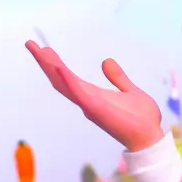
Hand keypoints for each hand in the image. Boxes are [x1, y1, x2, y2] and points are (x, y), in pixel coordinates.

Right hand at [25, 42, 163, 152]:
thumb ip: (118, 78)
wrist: (151, 137)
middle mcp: (87, 100)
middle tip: (30, 44)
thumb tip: (106, 61)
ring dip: (50, 67)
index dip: (55, 64)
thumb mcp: (130, 91)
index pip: (69, 77)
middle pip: (60, 79)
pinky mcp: (97, 110)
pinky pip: (80, 94)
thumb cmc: (142, 119)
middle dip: (45, 63)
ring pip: (64, 84)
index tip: (45, 49)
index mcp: (94, 95)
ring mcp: (90, 105)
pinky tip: (59, 68)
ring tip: (38, 51)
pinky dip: (69, 81)